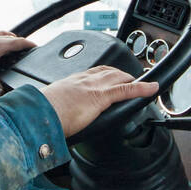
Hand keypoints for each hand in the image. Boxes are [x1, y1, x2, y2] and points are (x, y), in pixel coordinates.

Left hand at [0, 31, 35, 95]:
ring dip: (13, 39)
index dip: (29, 44)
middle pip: (14, 38)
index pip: (19, 42)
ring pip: (5, 36)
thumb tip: (2, 93)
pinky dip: (2, 38)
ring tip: (17, 45)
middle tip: (29, 49)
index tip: (36, 47)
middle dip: (23, 43)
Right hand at [37, 66, 158, 138]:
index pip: (94, 71)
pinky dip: (142, 89)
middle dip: (123, 75)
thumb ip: (58, 108)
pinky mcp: (101, 97)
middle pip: (109, 71)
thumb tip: (58, 118)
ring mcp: (94, 87)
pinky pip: (126, 90)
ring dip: (133, 81)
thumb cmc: (40, 113)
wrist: (38, 113)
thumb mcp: (50, 106)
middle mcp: (84, 79)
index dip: (107, 73)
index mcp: (72, 81)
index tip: (112, 75)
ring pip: (120, 78)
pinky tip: (152, 89)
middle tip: (133, 81)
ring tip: (144, 86)